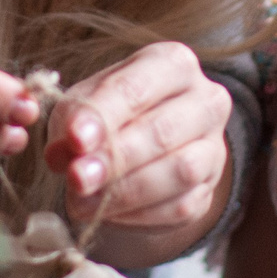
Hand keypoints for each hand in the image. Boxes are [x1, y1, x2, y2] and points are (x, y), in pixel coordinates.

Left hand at [45, 41, 231, 251]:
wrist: (139, 148)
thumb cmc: (109, 113)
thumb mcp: (83, 104)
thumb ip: (73, 121)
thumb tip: (62, 153)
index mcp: (172, 63)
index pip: (137, 88)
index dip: (104, 115)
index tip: (75, 139)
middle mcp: (205, 100)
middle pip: (163, 131)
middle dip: (115, 158)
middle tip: (77, 177)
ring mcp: (214, 147)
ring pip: (180, 171)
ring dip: (127, 191)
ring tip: (83, 201)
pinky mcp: (209, 189)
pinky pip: (180, 206)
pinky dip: (137, 214)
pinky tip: (106, 212)